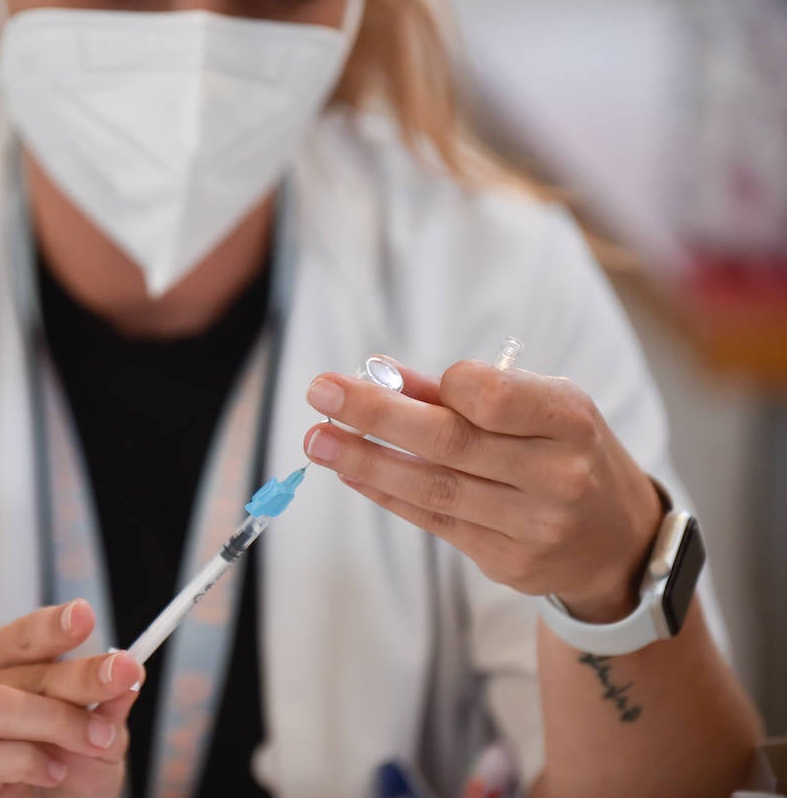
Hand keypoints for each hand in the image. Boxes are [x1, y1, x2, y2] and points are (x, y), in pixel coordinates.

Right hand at [0, 600, 143, 797]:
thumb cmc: (65, 768)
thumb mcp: (101, 734)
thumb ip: (110, 705)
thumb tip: (130, 674)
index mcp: (4, 662)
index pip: (25, 634)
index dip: (53, 624)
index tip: (85, 615)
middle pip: (22, 668)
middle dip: (78, 673)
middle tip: (121, 676)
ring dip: (55, 721)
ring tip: (93, 741)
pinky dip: (30, 762)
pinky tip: (52, 772)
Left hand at [303, 359, 664, 622]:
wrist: (620, 540)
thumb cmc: (566, 452)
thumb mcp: (538, 407)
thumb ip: (463, 392)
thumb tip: (378, 373)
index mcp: (569, 421)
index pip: (492, 396)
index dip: (440, 384)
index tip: (393, 372)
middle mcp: (558, 476)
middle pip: (449, 442)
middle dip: (375, 416)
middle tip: (319, 392)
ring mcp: (534, 526)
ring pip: (432, 489)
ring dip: (365, 462)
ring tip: (317, 440)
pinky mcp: (508, 563)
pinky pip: (432, 521)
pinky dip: (385, 493)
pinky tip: (350, 472)